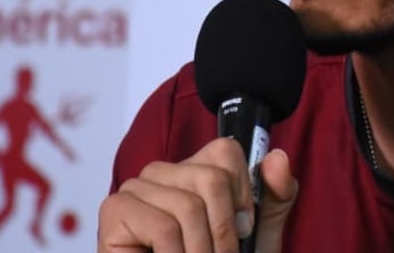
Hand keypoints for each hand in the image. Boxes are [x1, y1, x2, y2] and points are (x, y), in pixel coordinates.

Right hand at [97, 138, 298, 252]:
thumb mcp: (256, 237)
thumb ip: (274, 199)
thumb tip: (277, 157)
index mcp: (195, 171)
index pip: (226, 151)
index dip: (243, 194)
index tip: (243, 230)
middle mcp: (163, 172)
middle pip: (212, 178)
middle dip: (225, 232)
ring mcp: (137, 188)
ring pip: (189, 205)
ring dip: (202, 251)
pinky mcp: (115, 209)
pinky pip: (163, 227)